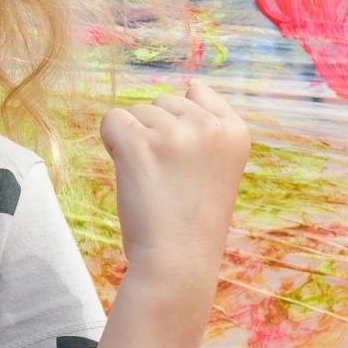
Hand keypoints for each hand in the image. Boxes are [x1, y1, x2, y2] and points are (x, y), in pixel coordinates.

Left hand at [99, 81, 249, 293]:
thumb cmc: (192, 219)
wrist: (177, 262)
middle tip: (166, 178)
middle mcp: (209, 126)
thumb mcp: (218, 166)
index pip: (197, 92)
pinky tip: (129, 171)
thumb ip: (207, 128)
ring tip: (152, 181)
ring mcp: (175, 134)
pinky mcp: (139, 144)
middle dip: (155, 132)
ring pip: (136, 113)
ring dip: (134, 142)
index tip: (186, 163)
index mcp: (236, 131)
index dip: (180, 125)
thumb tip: (190, 85)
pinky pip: (111, 120)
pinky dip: (111, 143)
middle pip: (162, 102)